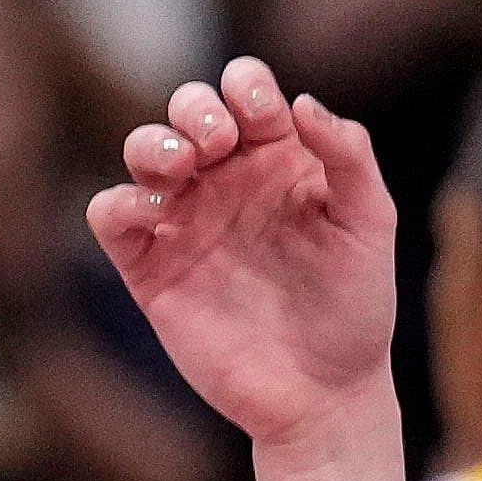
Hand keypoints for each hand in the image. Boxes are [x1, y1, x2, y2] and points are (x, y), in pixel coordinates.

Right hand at [88, 59, 398, 450]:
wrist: (324, 393)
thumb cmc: (356, 306)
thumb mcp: (370, 223)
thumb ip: (349, 155)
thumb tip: (301, 102)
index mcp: (278, 159)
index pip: (246, 91)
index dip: (247, 87)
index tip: (266, 119)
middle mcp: (228, 181)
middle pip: (188, 109)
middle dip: (195, 107)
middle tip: (220, 143)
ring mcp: (186, 221)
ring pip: (142, 150)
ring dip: (152, 143)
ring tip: (181, 166)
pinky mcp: (151, 267)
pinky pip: (111, 215)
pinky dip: (119, 202)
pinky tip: (157, 214)